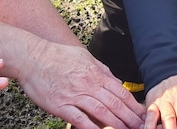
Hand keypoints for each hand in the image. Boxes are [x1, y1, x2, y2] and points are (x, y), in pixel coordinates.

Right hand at [16, 39, 144, 128]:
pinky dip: (91, 128)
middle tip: (141, 127)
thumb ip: (102, 70)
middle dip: (130, 117)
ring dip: (116, 124)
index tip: (143, 114)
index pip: (120, 92)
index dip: (133, 105)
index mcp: (96, 73)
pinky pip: (79, 119)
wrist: (32, 57)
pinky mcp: (60, 105)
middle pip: (114, 103)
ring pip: (101, 112)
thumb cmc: (58, 56)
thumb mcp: (85, 57)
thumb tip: (117, 82)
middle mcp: (88, 84)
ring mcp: (74, 95)